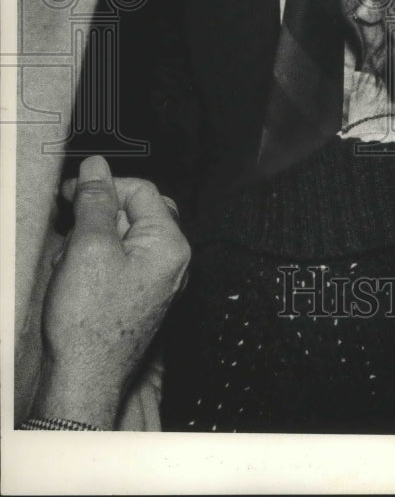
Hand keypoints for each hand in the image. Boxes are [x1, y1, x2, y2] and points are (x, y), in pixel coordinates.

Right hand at [31, 157, 189, 429]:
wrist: (84, 380)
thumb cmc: (89, 321)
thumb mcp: (88, 247)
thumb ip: (95, 202)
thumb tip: (97, 167)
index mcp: (170, 244)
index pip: (141, 191)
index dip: (104, 186)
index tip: (72, 192)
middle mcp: (173, 261)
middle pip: (138, 212)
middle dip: (100, 215)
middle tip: (70, 224)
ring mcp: (159, 281)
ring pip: (125, 237)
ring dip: (93, 241)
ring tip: (69, 264)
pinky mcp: (141, 297)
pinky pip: (121, 263)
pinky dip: (96, 262)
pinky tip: (73, 279)